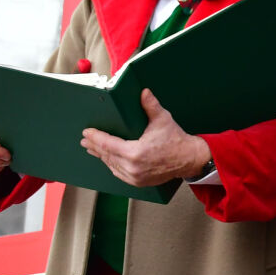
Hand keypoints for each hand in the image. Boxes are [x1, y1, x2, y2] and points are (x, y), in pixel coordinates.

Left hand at [82, 89, 211, 187]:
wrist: (189, 159)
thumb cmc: (176, 140)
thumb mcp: (163, 120)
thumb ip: (150, 106)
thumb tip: (143, 92)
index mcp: (135, 152)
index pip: (108, 144)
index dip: (96, 137)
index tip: (87, 132)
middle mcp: (132, 167)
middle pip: (106, 155)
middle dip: (94, 146)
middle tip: (85, 140)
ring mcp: (134, 176)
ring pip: (111, 165)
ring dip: (102, 156)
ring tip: (93, 149)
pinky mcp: (138, 182)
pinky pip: (119, 173)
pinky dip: (112, 165)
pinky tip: (108, 159)